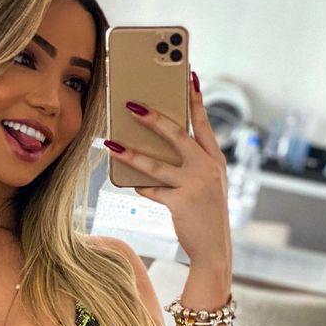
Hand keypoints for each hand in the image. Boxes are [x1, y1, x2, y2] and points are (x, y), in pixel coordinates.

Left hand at [104, 73, 231, 272]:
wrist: (214, 249)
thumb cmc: (205, 215)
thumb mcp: (205, 186)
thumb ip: (189, 166)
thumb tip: (154, 152)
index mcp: (216, 160)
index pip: (203, 123)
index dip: (194, 99)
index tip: (188, 75)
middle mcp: (208, 168)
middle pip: (177, 135)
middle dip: (153, 117)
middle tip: (131, 103)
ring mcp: (195, 184)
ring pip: (156, 164)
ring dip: (130, 153)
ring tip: (110, 142)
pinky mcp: (180, 202)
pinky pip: (152, 190)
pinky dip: (140, 186)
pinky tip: (129, 183)